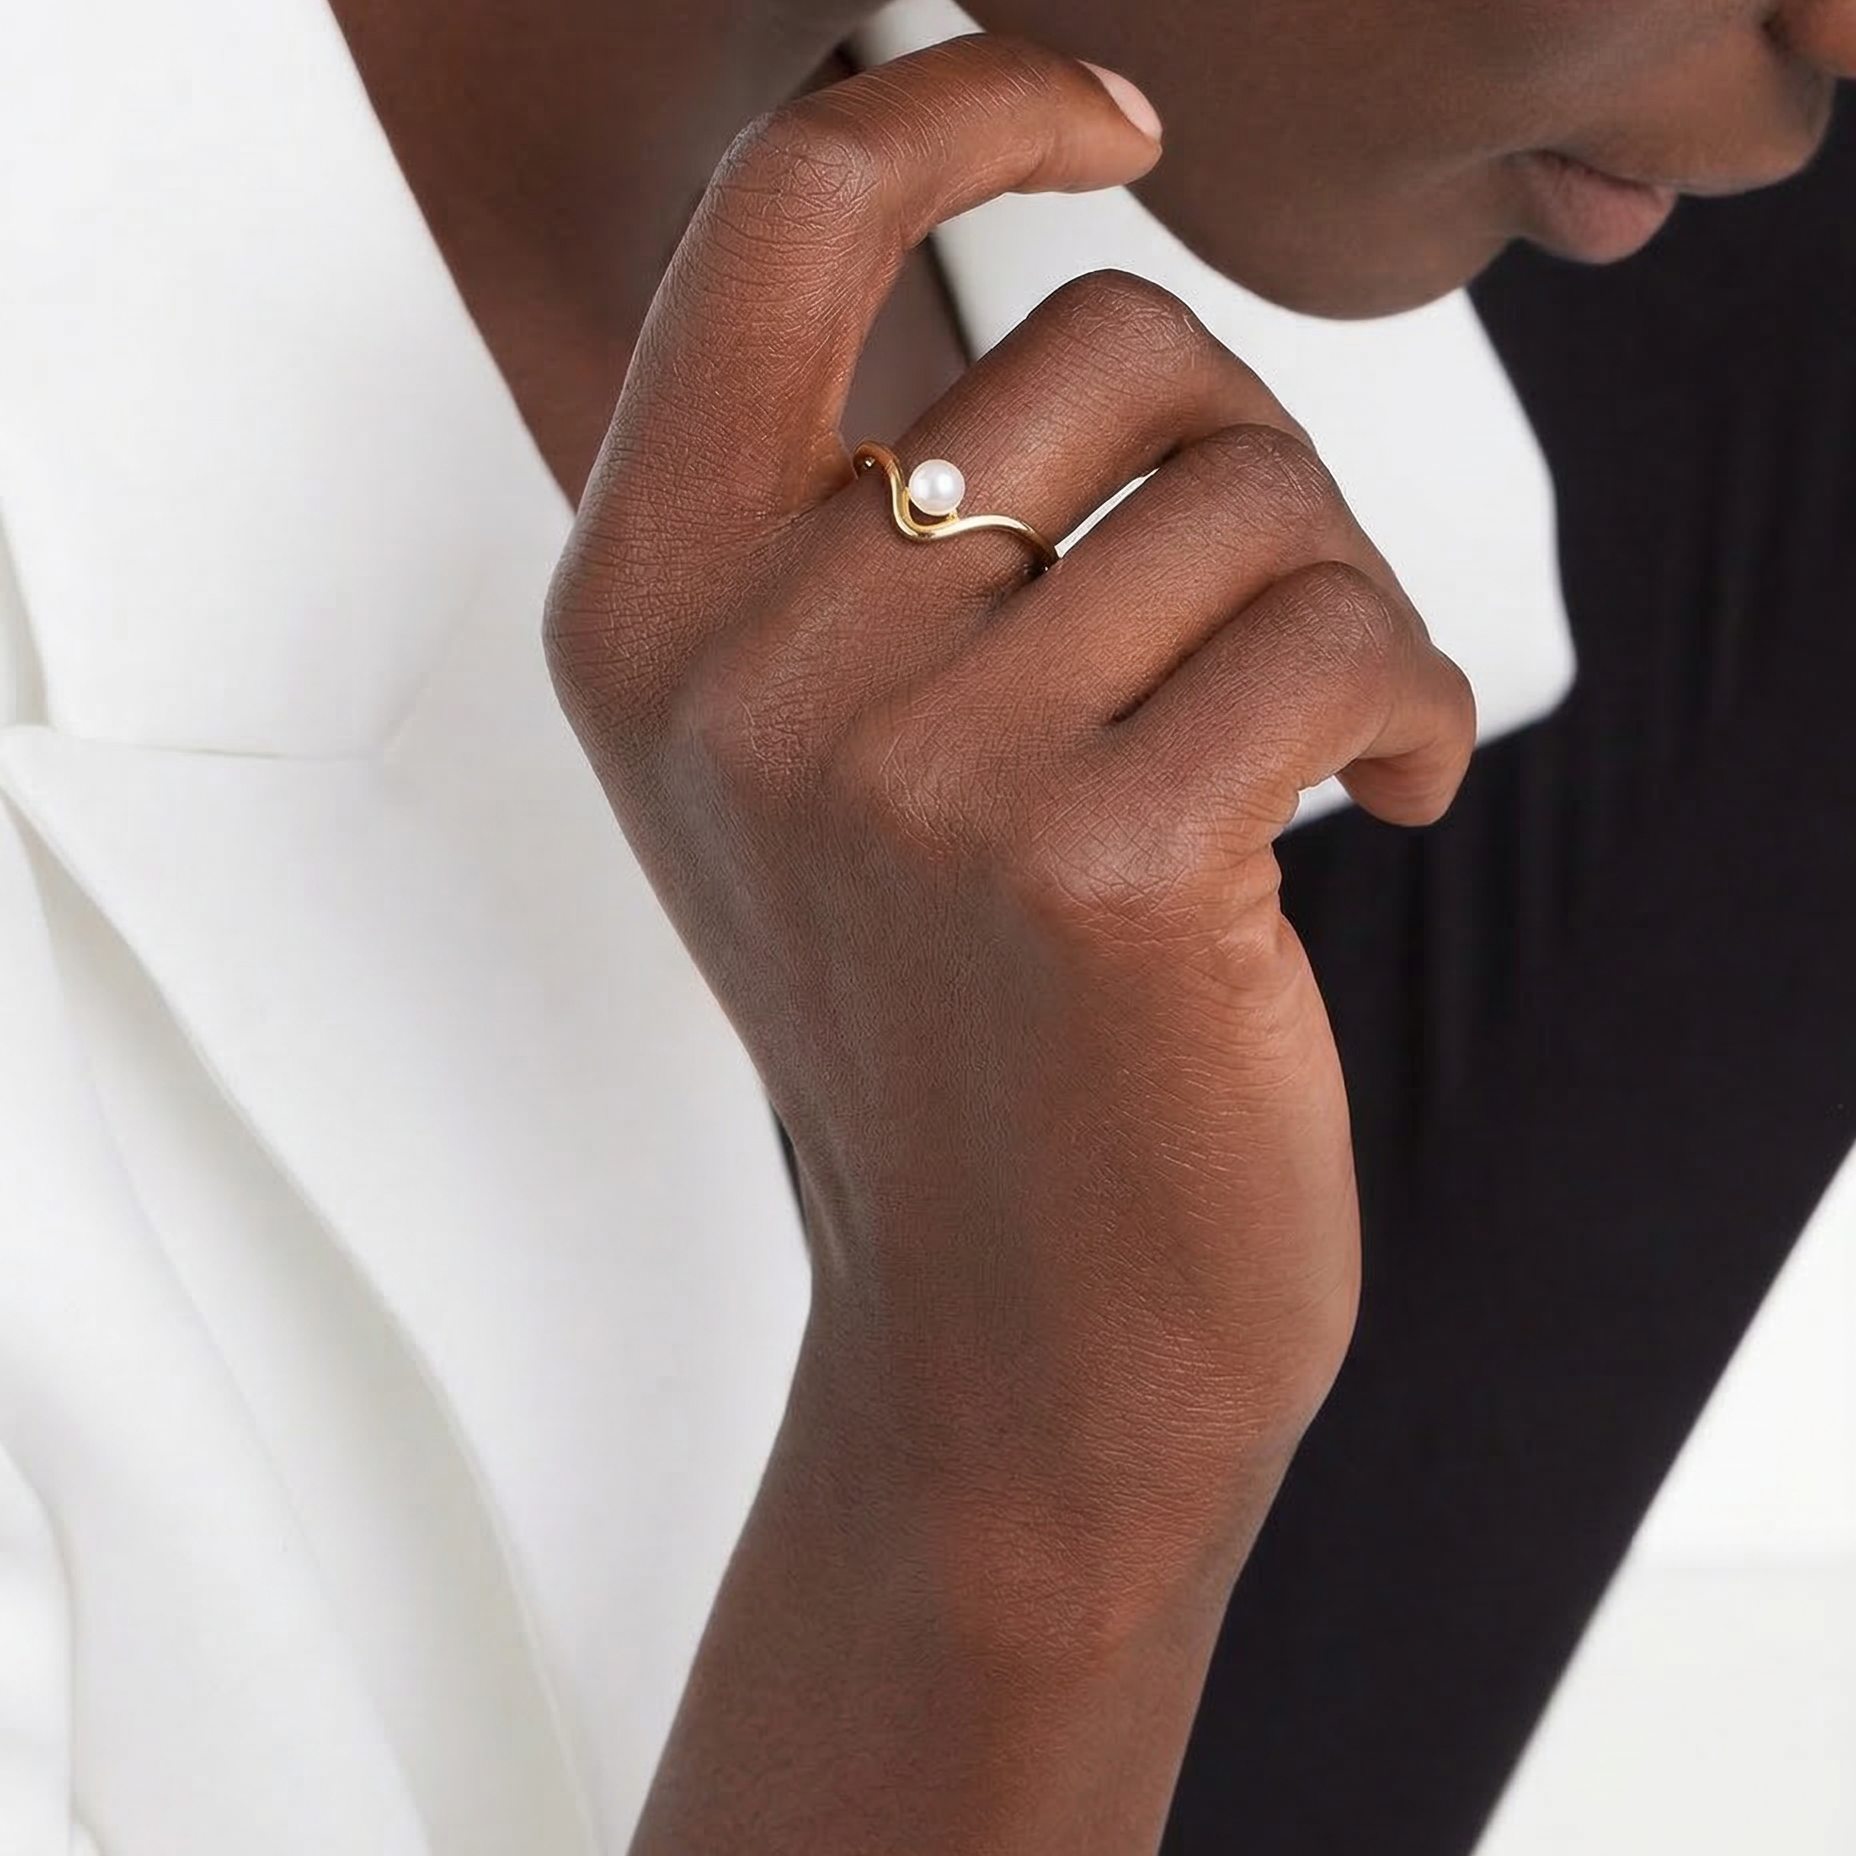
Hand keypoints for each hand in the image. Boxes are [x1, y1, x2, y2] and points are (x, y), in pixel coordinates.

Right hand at [546, 33, 1474, 1605]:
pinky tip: (1392, 804)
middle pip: (1106, 355)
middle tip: (1265, 616)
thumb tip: (1071, 275)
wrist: (1013, 1339)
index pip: (787, 217)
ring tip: (1320, 747)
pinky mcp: (1098, 862)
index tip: (1114, 118)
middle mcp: (748, 671)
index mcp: (645, 613)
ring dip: (1338, 604)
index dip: (964, 105)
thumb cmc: (959, 1031)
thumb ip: (867, 528)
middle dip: (1245, 462)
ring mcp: (910, 769)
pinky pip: (1346, 633)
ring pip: (1249, 497)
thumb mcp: (835, 768)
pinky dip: (1419, 704)